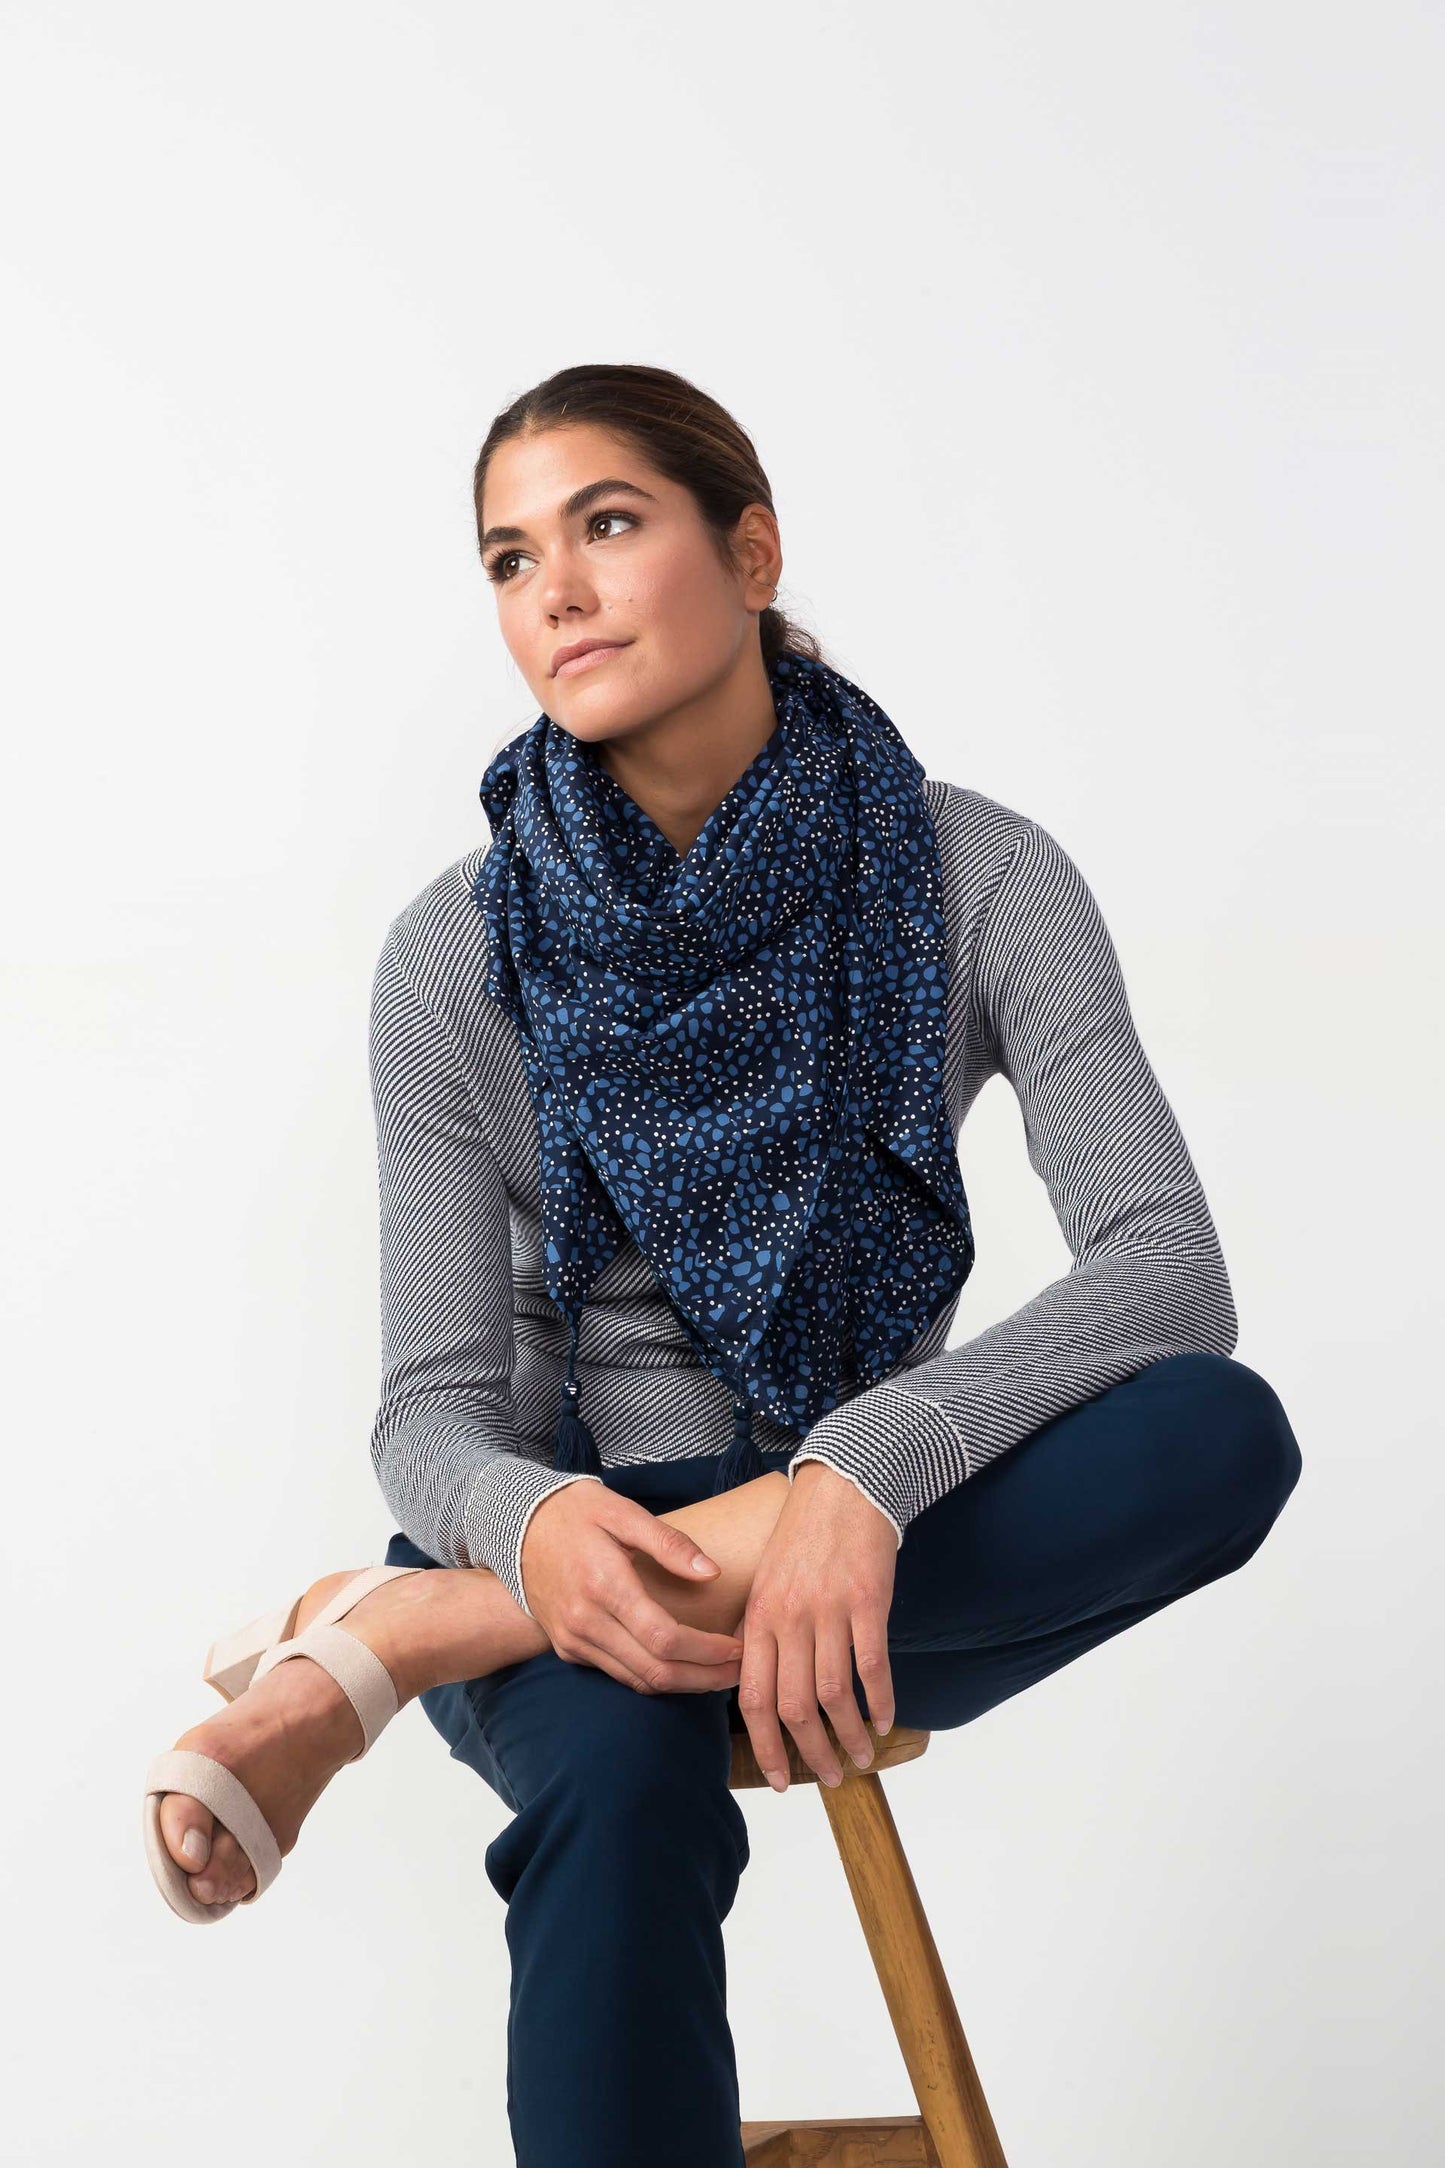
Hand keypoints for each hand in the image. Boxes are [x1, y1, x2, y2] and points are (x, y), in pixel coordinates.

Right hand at [521, 1479, 745, 1695]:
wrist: (515, 1524)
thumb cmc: (575, 1511)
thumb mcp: (622, 1512)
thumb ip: (669, 1543)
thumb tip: (712, 1572)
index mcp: (604, 1585)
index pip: (665, 1638)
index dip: (708, 1651)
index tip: (739, 1648)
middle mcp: (586, 1621)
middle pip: (656, 1671)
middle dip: (705, 1678)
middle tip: (741, 1672)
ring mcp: (574, 1640)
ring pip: (638, 1682)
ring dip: (683, 1684)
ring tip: (720, 1673)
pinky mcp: (567, 1648)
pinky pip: (618, 1674)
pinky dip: (653, 1677)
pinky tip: (681, 1666)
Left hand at [737, 1460, 897, 1791]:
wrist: (844, 1486)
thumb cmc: (805, 1537)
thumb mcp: (767, 1582)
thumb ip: (763, 1633)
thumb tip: (763, 1690)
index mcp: (759, 1617)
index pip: (753, 1697)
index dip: (767, 1745)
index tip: (782, 1778)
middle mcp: (789, 1618)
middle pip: (793, 1706)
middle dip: (811, 1753)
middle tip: (829, 1777)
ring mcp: (828, 1610)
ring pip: (834, 1695)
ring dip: (850, 1737)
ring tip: (862, 1758)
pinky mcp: (868, 1601)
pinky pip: (873, 1667)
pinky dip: (882, 1702)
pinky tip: (888, 1720)